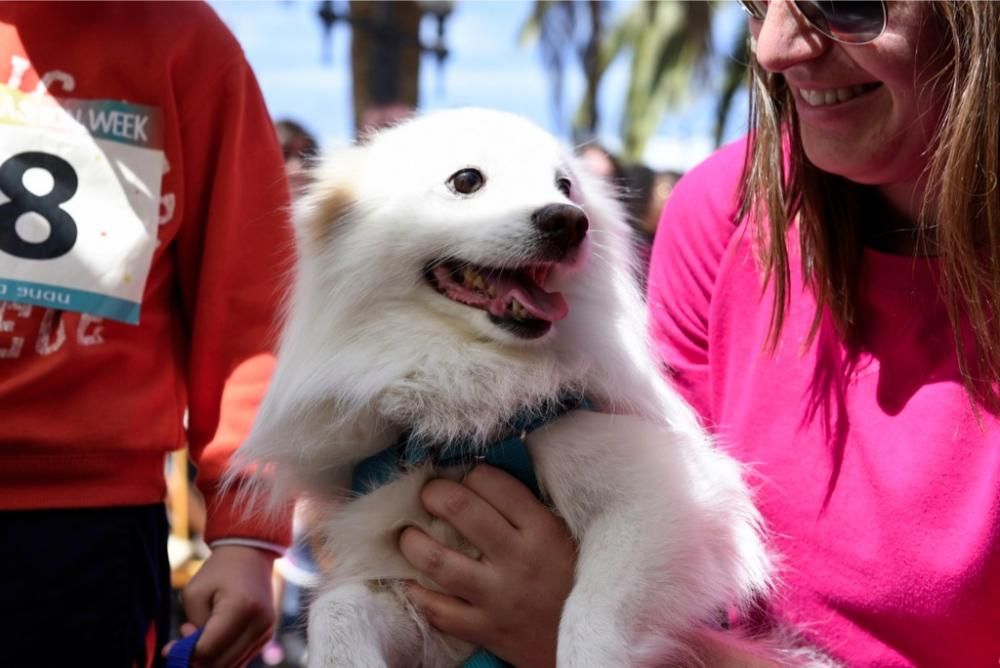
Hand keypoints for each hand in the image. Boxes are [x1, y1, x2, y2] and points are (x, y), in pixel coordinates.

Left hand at [165, 544, 276, 667]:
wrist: (251, 555)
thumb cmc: (218, 571)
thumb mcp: (195, 593)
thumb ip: (193, 626)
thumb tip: (192, 657)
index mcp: (241, 608)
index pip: (208, 649)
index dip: (185, 653)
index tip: (170, 647)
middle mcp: (259, 623)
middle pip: (220, 664)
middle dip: (196, 660)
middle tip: (183, 642)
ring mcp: (266, 632)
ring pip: (230, 666)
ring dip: (210, 660)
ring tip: (201, 636)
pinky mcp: (267, 636)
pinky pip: (240, 660)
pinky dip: (222, 657)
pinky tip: (214, 638)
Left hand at [399, 465, 576, 667]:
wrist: (586, 642)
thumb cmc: (573, 581)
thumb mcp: (563, 537)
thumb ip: (530, 511)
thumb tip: (483, 480)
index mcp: (541, 530)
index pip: (494, 485)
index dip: (471, 473)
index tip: (464, 477)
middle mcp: (517, 559)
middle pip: (461, 511)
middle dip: (434, 494)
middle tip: (428, 494)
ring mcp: (498, 597)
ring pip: (440, 562)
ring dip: (414, 543)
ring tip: (408, 534)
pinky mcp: (485, 629)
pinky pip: (439, 610)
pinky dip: (419, 594)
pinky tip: (412, 581)